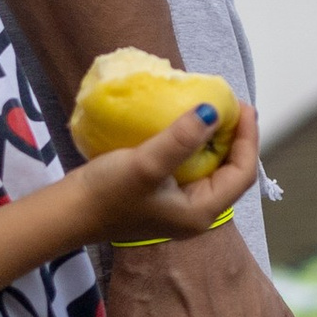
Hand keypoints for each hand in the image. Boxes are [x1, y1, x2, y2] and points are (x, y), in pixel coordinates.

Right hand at [69, 102, 260, 249]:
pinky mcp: (164, 194)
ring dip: (216, 139)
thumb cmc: (107, 193)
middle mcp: (196, 211)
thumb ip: (181, 139)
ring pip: (212, 168)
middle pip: (232, 171)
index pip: (242, 173)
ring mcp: (179, 204)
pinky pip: (191, 166)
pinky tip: (187, 123)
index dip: (248, 139)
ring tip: (213, 109)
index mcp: (201, 211)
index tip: (243, 106)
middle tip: (231, 104)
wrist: (68, 213)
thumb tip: (213, 112)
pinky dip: (195, 144)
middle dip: (236, 137)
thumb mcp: (146, 163)